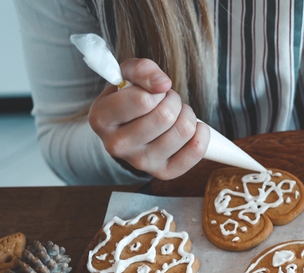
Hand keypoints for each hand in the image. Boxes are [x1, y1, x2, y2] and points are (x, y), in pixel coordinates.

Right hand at [88, 58, 208, 179]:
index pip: (142, 100)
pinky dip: (202, 134)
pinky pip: (196, 151)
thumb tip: (163, 84)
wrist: (130, 126)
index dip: (156, 90)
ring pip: (183, 131)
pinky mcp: (162, 172)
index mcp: (101, 119)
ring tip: (176, 113)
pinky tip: (194, 128)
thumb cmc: (128, 97)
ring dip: (187, 114)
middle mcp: (117, 146)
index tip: (153, 91)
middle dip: (173, 100)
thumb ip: (142, 69)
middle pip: (165, 116)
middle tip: (167, 100)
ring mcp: (140, 162)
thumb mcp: (127, 75)